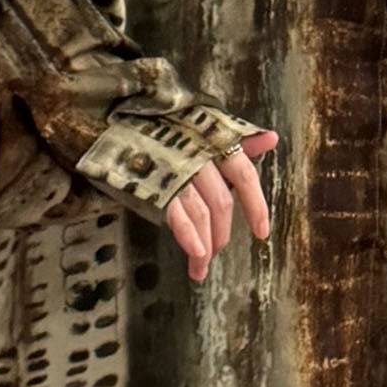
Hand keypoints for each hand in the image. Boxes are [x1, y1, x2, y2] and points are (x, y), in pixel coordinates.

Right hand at [166, 129, 278, 281]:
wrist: (114, 121)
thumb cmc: (164, 127)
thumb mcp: (203, 127)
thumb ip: (239, 139)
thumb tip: (272, 139)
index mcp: (214, 141)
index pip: (245, 174)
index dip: (256, 206)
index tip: (262, 233)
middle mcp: (199, 155)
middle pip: (222, 201)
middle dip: (222, 233)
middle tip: (217, 252)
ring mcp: (175, 170)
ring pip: (201, 213)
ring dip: (206, 245)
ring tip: (201, 265)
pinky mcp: (152, 184)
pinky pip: (176, 214)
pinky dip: (188, 236)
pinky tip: (195, 253)